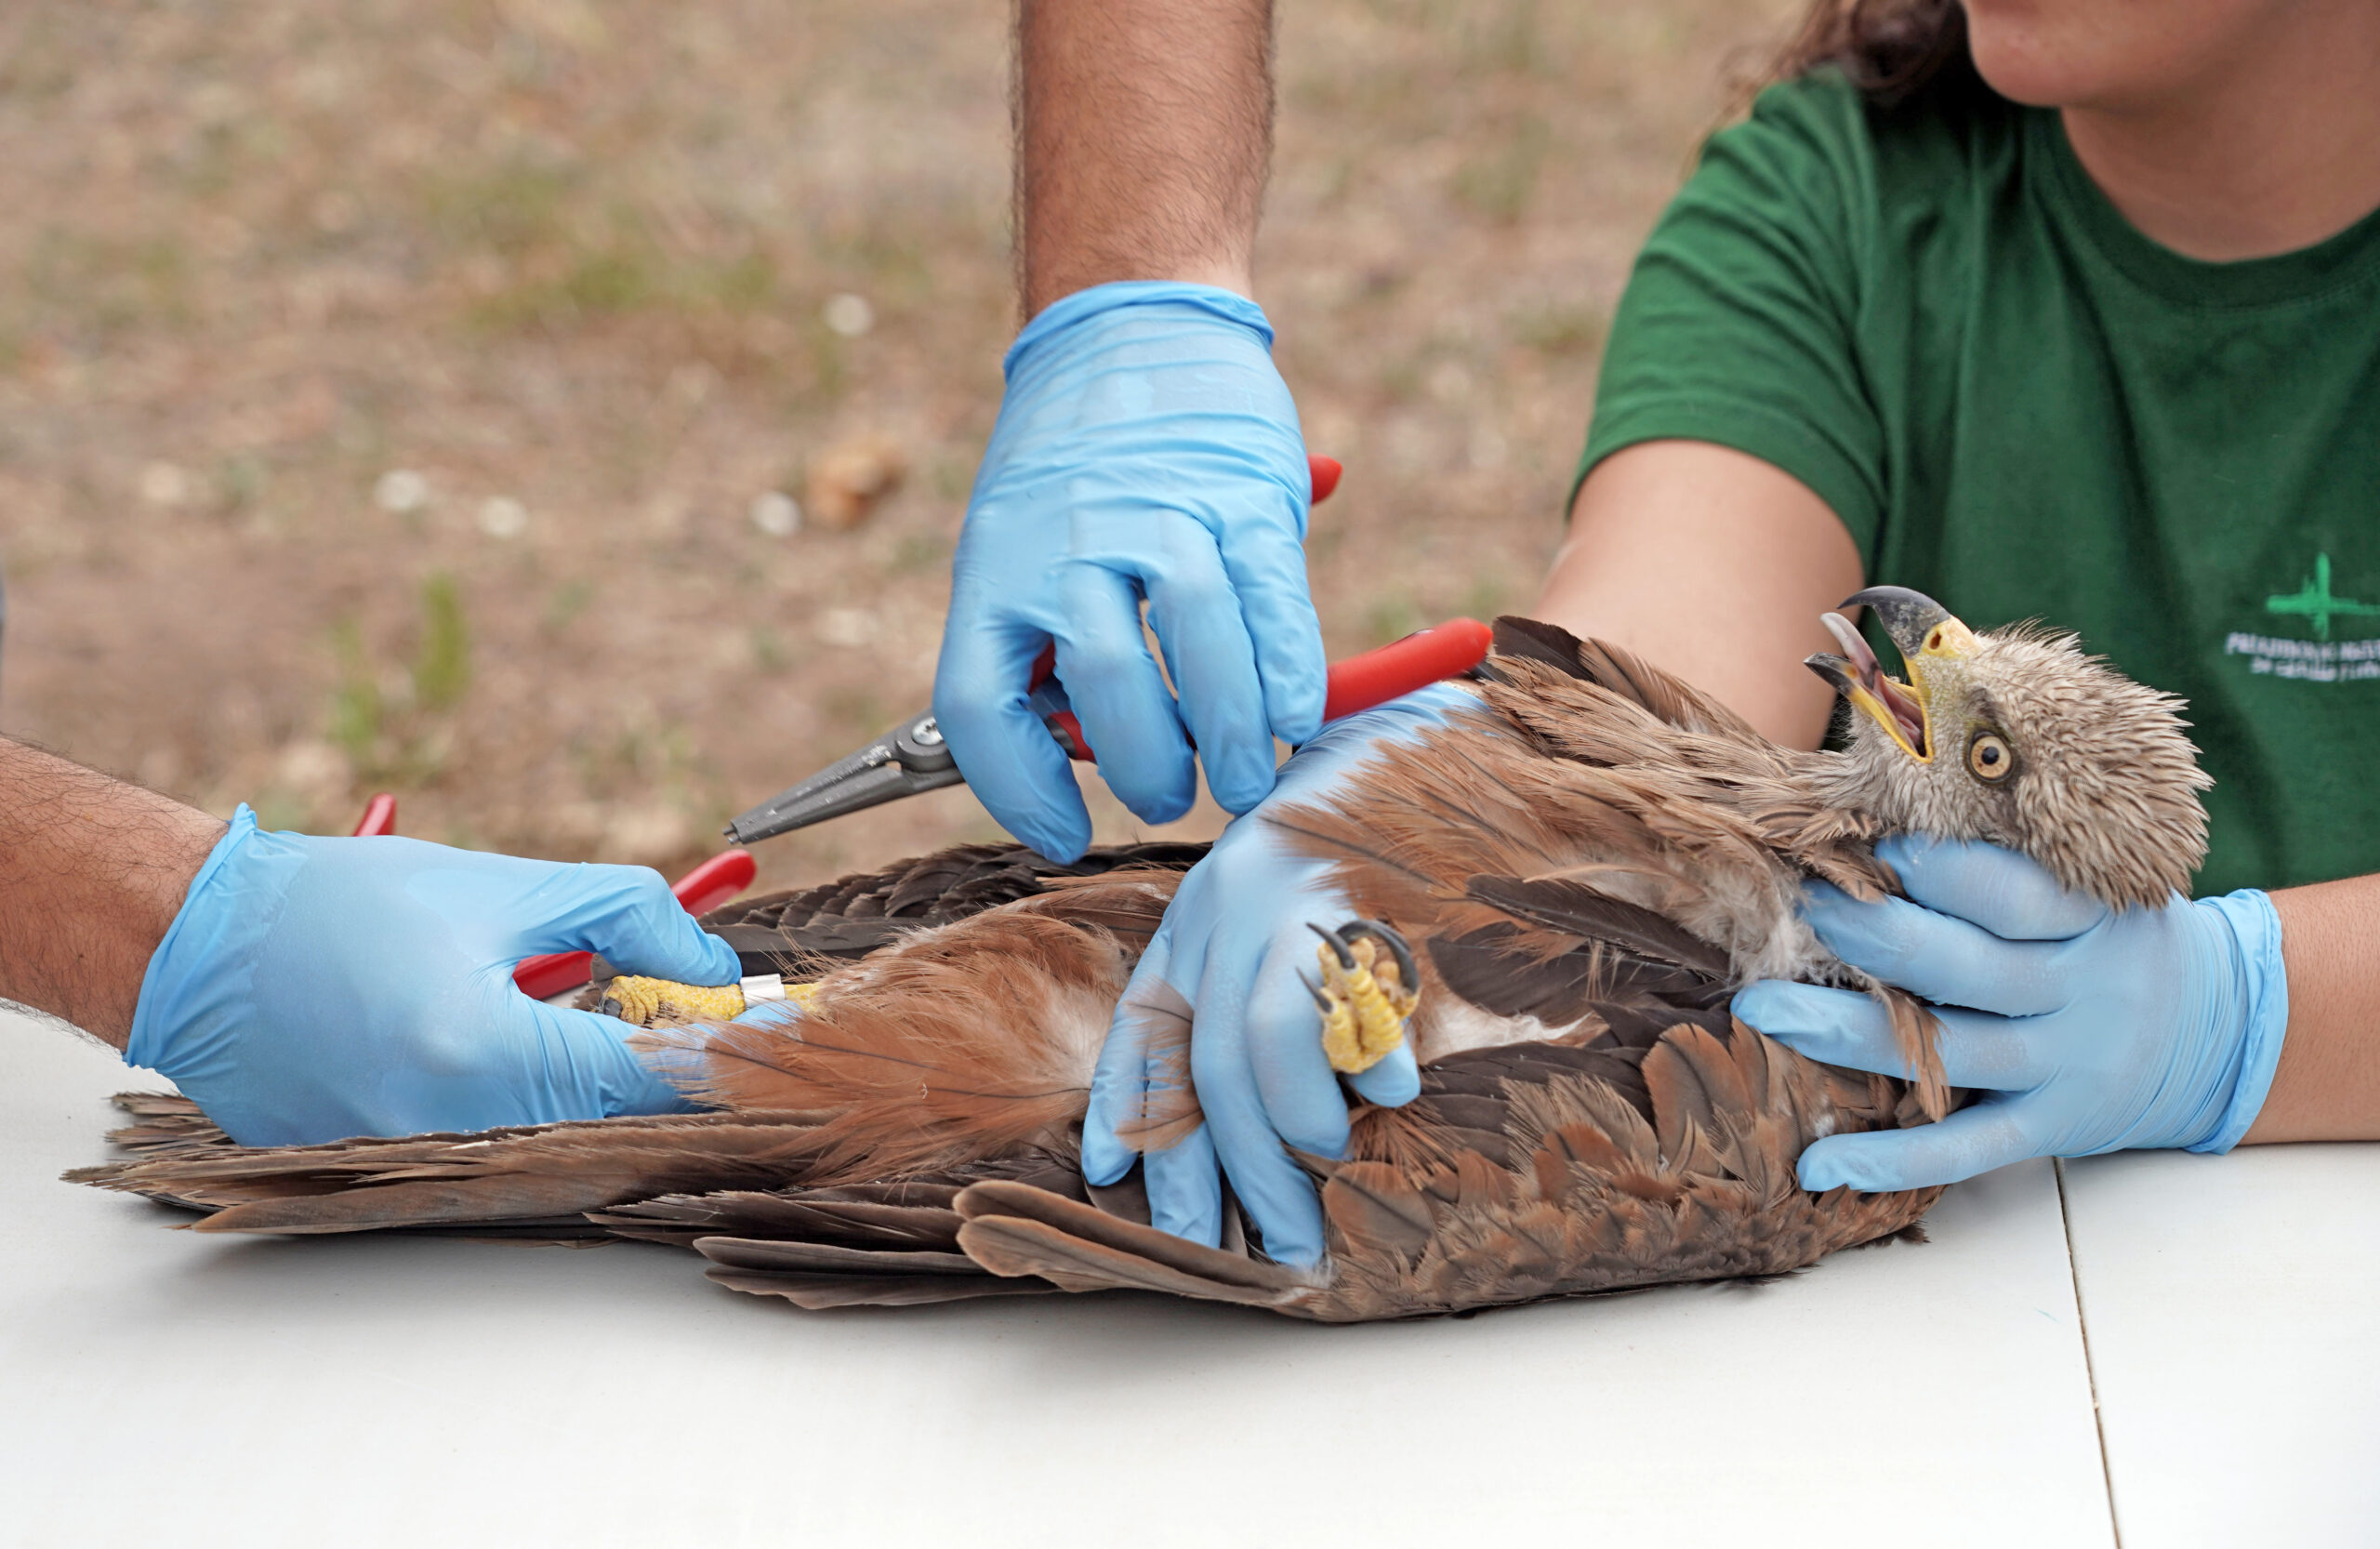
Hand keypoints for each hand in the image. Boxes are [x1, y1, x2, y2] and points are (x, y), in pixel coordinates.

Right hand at [127, 807, 741, 1146]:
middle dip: (669, 1084)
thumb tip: (712, 967)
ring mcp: (405, 1165)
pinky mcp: (374, 1176)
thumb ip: (629, 919)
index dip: (718, 1053)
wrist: (196, 942)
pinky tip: (542, 1073)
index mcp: (481, 1052)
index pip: (646, 1079)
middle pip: (608, 1129)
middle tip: (706, 1039)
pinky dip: (531, 1120)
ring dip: (602, 1105)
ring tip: (626, 1046)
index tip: (765, 1031)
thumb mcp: (508, 889)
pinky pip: (487, 1159)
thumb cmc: (340, 903)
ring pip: (554, 1150)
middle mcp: (445, 1128)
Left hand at [935, 281, 1324, 861]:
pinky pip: (1270, 601)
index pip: (978, 704)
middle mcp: (1067, 539)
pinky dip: (1290, 672)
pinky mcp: (1243, 494)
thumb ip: (1038, 642)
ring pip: (1197, 647)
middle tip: (1169, 795)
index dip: (1017, 788)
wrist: (1131, 320)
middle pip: (1102, 684)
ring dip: (1229, 733)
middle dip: (1145, 768)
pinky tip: (1296, 712)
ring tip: (1245, 775)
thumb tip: (1071, 757)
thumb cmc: (1074, 466)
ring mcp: (1160, 512)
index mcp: (994, 565)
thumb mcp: (1017, 546)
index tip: (1060, 832)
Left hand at [1080, 688, 1465, 1264]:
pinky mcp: (1363, 888)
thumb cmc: (1384, 821)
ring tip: (1326, 1184)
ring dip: (1292, 1136)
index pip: (1143, 1027)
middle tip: (1270, 1244)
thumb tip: (1267, 1105)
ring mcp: (1293, 896)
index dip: (1127, 1109)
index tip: (1114, 1175)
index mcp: (1202, 909)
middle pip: (1202, 1064)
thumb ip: (1263, 976)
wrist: (1451, 718)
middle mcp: (1229, 904)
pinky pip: (1347, 997)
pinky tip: (1396, 1095)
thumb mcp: (1294, 893)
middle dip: (1228, 1171)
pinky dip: (1367, 1060)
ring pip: (1258, 1048)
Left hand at [1734, 836, 2288, 1191]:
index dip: (1935, 871)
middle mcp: (2082, 994)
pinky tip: (1816, 1165)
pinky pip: (1962, 1151)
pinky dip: (1889, 1162)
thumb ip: (2007, 860)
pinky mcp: (2050, 1130)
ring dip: (1845, 1034)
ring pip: (1948, 1054)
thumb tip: (1877, 815)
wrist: (2216, 1032)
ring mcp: (2065, 1069)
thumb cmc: (2112, 938)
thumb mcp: (2090, 884)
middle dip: (1872, 936)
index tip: (1866, 848)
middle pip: (1964, 968)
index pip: (2011, 894)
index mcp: (2091, 919)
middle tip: (1799, 910)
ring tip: (1763, 1008)